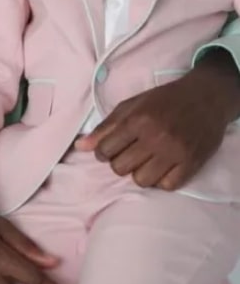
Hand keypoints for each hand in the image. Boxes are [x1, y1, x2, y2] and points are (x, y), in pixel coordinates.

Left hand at [75, 50, 239, 188]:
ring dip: (139, 173)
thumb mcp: (130, 105)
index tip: (110, 148)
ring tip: (145, 161)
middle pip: (120, 168)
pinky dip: (162, 180)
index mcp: (136, 120)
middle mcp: (154, 137)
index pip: (105, 150)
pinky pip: (167, 186)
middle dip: (119, 163)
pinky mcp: (192, 163)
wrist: (204, 97)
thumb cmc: (163, 99)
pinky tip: (162, 167)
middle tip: (128, 154)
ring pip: (142, 181)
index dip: (103, 152)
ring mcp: (174, 152)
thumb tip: (80, 147)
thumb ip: (105, 127)